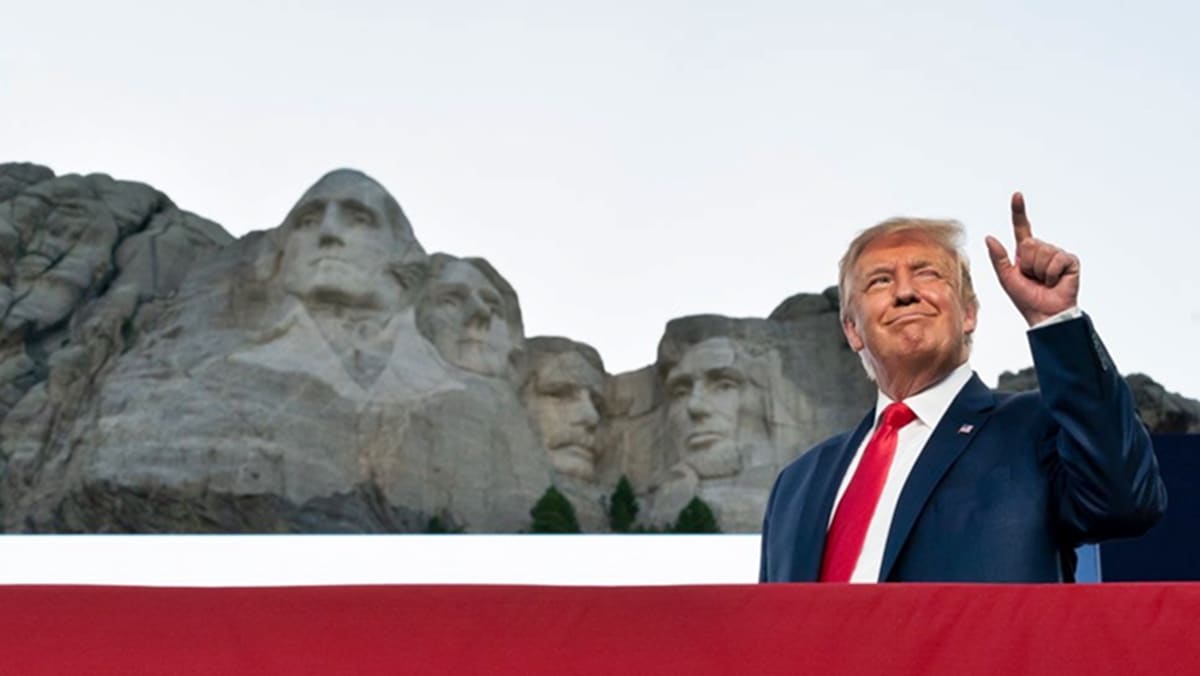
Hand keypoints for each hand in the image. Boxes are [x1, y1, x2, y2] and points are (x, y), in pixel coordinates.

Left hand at [985, 192, 1079, 325]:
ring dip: (1040, 272)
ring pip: (1042, 252)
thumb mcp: (1006, 278)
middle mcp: (1042, 250)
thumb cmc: (1026, 299)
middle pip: (1029, 244)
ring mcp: (1057, 255)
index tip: (1017, 195)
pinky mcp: (1070, 261)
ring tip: (1044, 282)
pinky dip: (1051, 274)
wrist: (1044, 315)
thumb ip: (998, 258)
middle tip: (1033, 279)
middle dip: (1027, 264)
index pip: (1022, 228)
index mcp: (1026, 253)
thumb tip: (989, 237)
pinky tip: (1055, 282)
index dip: (1019, 212)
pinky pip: (1056, 260)